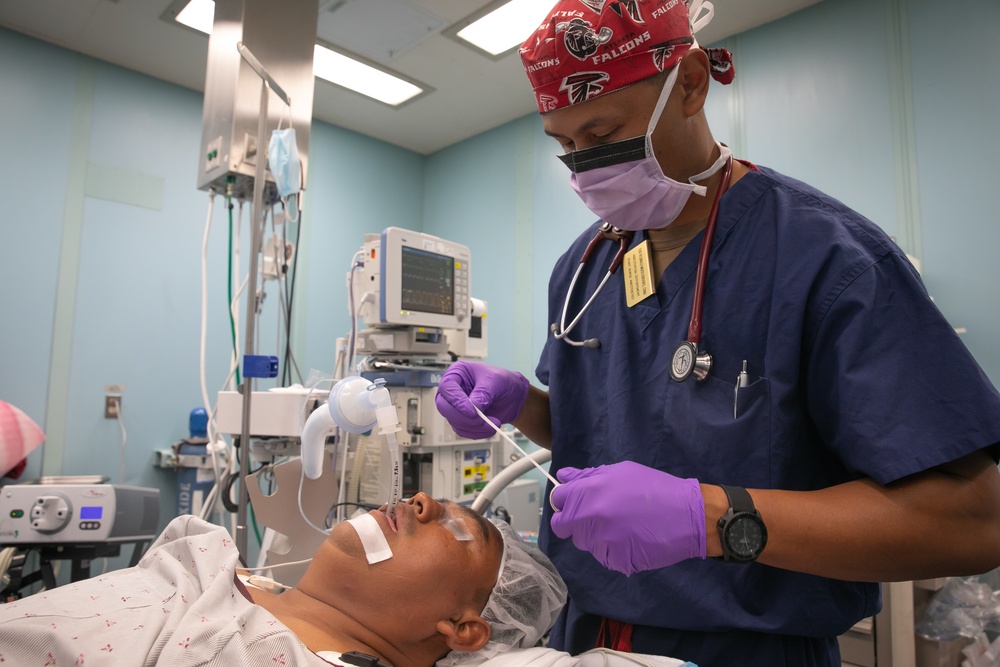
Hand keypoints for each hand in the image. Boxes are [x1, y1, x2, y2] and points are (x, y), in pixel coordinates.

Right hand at [434, 361, 529, 438]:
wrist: (512, 396)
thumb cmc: (502, 381)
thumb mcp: (495, 381)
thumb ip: (483, 393)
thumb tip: (473, 407)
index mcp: (457, 373)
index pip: (447, 388)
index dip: (457, 401)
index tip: (472, 412)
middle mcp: (452, 390)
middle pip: (444, 407)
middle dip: (463, 418)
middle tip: (481, 421)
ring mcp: (455, 406)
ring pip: (454, 422)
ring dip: (474, 427)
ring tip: (494, 423)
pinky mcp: (461, 419)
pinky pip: (462, 430)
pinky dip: (476, 433)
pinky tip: (489, 428)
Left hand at [549, 461, 705, 575]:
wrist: (688, 515)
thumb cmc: (655, 488)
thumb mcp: (621, 472)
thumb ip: (587, 476)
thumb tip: (563, 477)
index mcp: (590, 492)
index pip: (558, 501)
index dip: (565, 503)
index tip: (575, 504)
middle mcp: (591, 517)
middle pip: (565, 526)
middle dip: (576, 522)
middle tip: (599, 517)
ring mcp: (602, 541)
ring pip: (585, 543)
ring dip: (596, 536)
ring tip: (623, 525)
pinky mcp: (616, 560)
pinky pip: (604, 556)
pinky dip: (614, 550)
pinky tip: (632, 539)